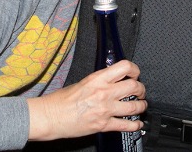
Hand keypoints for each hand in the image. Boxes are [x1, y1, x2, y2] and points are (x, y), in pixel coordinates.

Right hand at [27, 60, 146, 140]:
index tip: (135, 73)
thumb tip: (112, 80)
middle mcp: (104, 92)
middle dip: (141, 89)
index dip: (134, 69)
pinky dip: (135, 125)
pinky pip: (126, 125)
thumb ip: (99, 81)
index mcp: (97, 79)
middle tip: (140, 91)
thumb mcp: (82, 82)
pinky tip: (137, 125)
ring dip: (141, 106)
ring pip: (134, 106)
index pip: (125, 67)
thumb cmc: (60, 101)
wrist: (50, 117)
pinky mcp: (103, 125)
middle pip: (134, 86)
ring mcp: (105, 109)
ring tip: (141, 106)